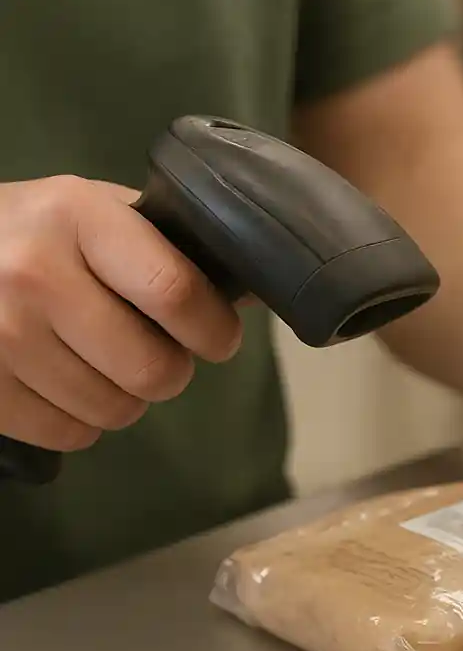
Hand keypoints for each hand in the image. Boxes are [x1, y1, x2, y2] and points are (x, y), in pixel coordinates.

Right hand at [0, 176, 241, 452]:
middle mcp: (33, 273)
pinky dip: (81, 421)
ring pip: (116, 411)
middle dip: (170, 371)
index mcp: (78, 217)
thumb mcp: (96, 215)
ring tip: (100, 362)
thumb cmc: (35, 234)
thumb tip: (251, 294)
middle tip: (152, 353)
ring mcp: (1, 334)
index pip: (175, 293)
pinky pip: (71, 435)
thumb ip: (169, 250)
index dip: (214, 330)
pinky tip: (62, 382)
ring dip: (124, 397)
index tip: (218, 338)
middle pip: (153, 370)